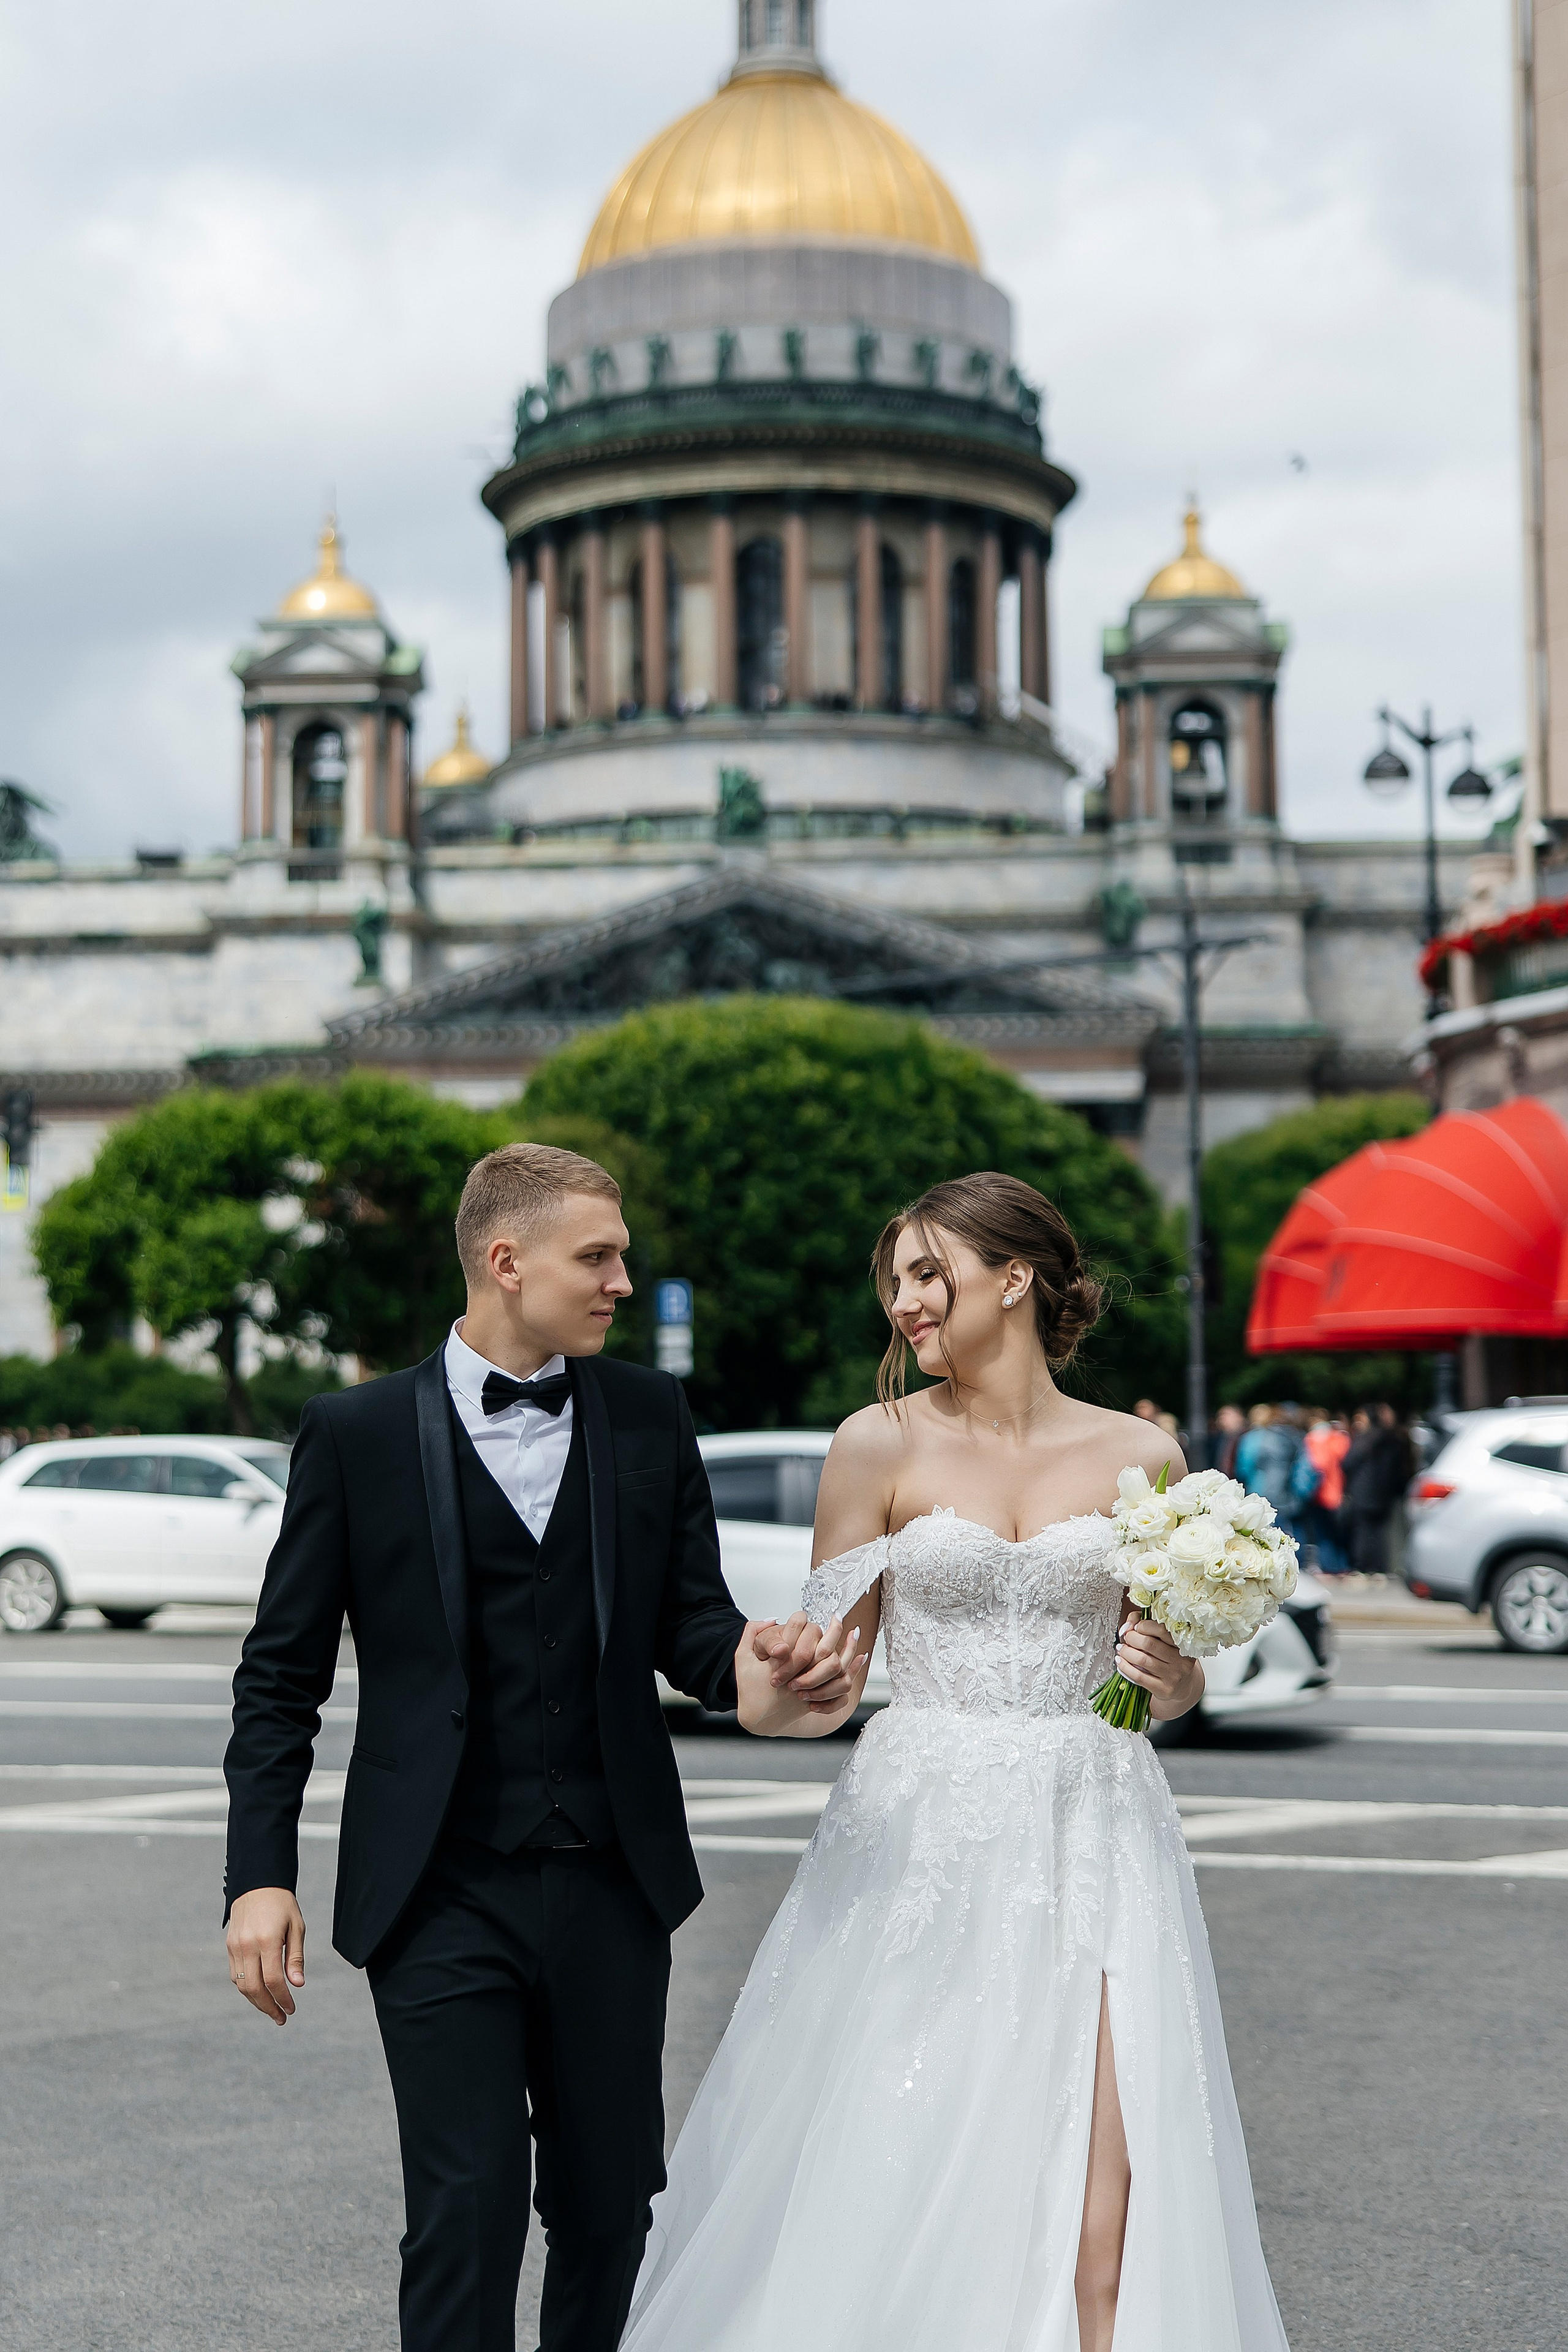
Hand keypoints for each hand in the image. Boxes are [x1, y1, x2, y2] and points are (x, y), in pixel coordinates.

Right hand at [226, 1887, 305, 2024]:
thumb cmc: (282, 1904)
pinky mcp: (229, 1947)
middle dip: (268, 2007)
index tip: (292, 2009)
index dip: (283, 1999)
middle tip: (281, 2017)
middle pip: (255, 1989)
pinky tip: (259, 1992)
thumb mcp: (296, 1926)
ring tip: (271, 2009)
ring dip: (256, 2001)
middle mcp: (248, 1946)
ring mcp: (235, 1947)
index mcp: (267, 1940)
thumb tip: (298, 1985)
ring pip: (242, 1985)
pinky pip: (235, 1975)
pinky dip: (246, 1988)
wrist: (257, 1884)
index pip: (273, 1980)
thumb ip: (295, 1957)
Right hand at [735, 1613, 869, 1734]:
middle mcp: (800, 1678)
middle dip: (833, 1631)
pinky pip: (842, 1685)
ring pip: (838, 1668)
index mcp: (781, 1664)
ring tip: (854, 1632)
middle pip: (825, 1650)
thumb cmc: (750, 1686)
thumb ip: (751, 1633)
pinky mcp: (820, 1699)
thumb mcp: (742, 1658)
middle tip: (837, 1616)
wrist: (759, 1717)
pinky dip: (853, 1670)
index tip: (802, 1618)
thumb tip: (771, 1618)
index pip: (797, 1636)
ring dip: (849, 1649)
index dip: (800, 1623)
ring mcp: (813, 1691)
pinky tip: (860, 1656)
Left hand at [1114, 1615, 1203, 1721]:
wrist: (1183, 1686)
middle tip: (1126, 1637)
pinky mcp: (1164, 1689)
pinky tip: (1120, 1662)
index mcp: (1182, 1643)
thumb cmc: (1171, 1658)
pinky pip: (1138, 1676)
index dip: (1143, 1625)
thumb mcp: (1165, 1641)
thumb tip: (1129, 1624)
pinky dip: (1125, 1667)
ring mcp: (1173, 1676)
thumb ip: (1147, 1625)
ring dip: (1126, 1652)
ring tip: (1121, 1648)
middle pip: (1149, 1644)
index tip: (1135, 1626)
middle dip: (1131, 1638)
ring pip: (1142, 1660)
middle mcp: (1181, 1659)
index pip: (1161, 1629)